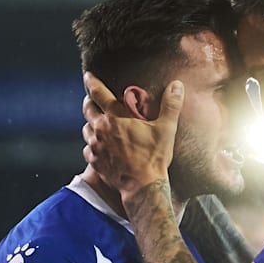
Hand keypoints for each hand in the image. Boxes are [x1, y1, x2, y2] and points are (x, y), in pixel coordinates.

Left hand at [82, 72, 184, 199]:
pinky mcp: (94, 161)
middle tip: (93, 100)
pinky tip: (101, 147)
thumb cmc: (154, 157)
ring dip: (91, 124)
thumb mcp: (166, 129)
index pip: (98, 92)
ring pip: (86, 129)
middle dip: (90, 102)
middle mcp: (101, 129)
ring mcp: (95, 146)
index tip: (88, 75)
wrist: (142, 187)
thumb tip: (177, 85)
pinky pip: (88, 149)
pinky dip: (92, 145)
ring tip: (99, 125)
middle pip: (87, 109)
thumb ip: (171, 105)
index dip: (91, 82)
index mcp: (115, 117)